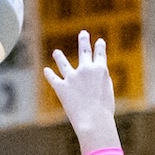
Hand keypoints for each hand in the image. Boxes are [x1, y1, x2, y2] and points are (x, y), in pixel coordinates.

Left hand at [43, 31, 119, 153]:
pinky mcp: (61, 87)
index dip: (100, 46)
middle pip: (84, 51)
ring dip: (59, 57)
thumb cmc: (104, 111)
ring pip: (64, 63)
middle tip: (83, 33)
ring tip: (56, 52)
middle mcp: (86, 69)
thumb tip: (96, 75)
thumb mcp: (108, 92)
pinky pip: (53, 79)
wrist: (93, 121)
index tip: (99, 41)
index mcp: (100, 69)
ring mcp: (72, 77)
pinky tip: (46, 70)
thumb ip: (102, 80)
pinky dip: (49, 74)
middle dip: (84, 41)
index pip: (100, 54)